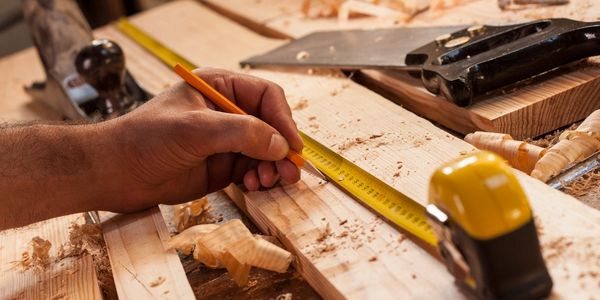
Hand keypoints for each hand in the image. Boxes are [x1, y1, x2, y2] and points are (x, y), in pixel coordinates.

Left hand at [100, 68, 302, 211]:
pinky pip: (252, 170)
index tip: (292, 145)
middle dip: (281, 148)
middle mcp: (226, 113)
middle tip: (290, 170)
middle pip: (270, 126)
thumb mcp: (196, 129)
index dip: (282, 120)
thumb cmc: (145, 140)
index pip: (265, 97)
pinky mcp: (221, 166)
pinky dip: (259, 178)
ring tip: (269, 180)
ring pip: (265, 151)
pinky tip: (254, 185)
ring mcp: (225, 141)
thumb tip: (280, 145)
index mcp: (219, 88)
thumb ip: (241, 133)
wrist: (115, 173)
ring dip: (272, 166)